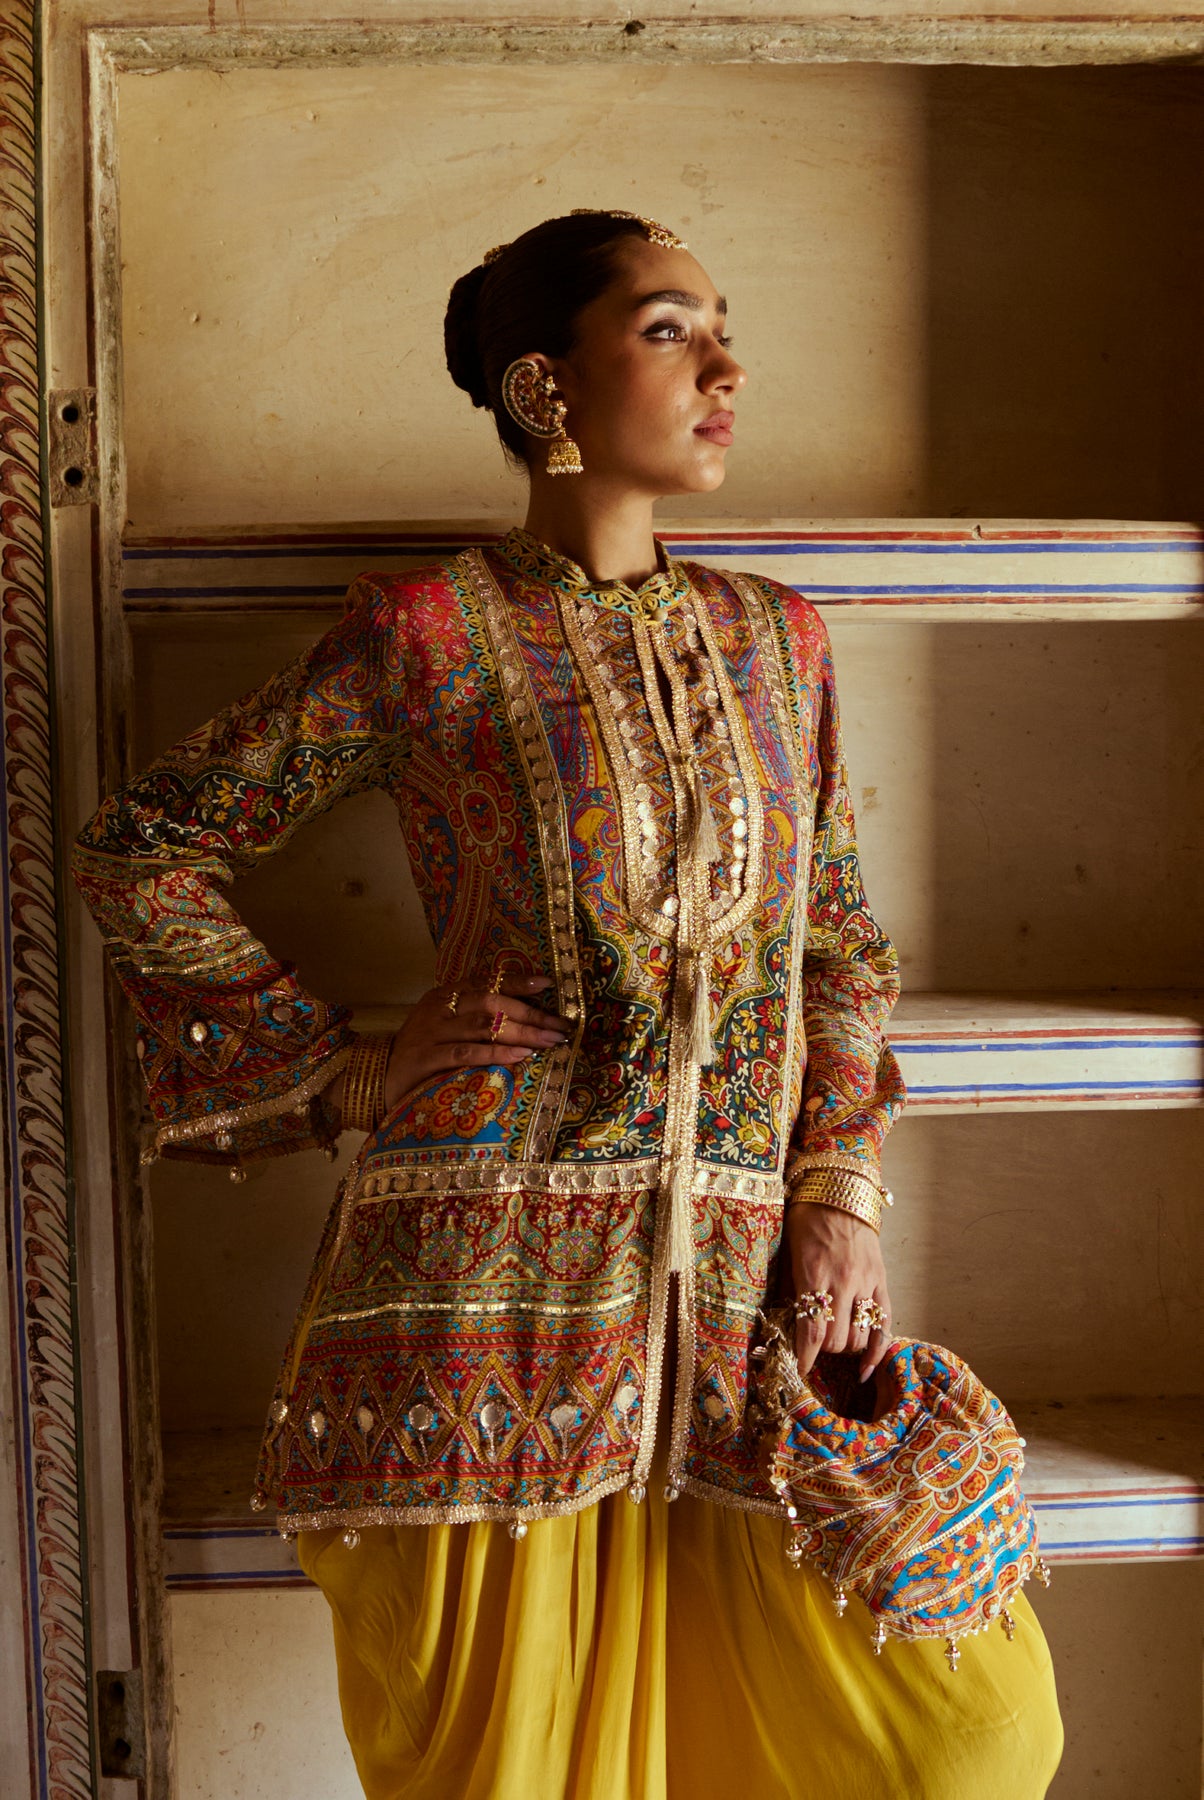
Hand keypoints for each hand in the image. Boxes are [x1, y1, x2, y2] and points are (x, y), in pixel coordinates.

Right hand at [381, 973, 570, 1114]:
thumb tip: (524, 1018)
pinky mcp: (425, 1058)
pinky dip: (495, 1054)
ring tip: (549, 1041)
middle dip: (530, 1014)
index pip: (487, 982)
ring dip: (521, 1033)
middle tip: (560, 1026)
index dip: (518, 981)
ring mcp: (431, 1032)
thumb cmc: (420, 1052)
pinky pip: (466, 1052)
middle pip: (492, 1002)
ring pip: (483, 1026)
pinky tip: (519, 1056)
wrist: (375, 1076)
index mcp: (445, 995)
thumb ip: (473, 1017)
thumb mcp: (444, 1026)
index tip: (548, 984)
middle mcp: (439, 1008)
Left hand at [784, 1202, 892, 1383]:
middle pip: (837, 1340)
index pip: (812, 1332)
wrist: (839, 1190)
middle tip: (813, 1347)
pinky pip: (884, 1324)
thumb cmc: (807, 1218)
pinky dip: (877, 1351)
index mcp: (814, 1274)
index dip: (805, 1359)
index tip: (798, 1373)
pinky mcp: (882, 1281)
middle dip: (823, 1351)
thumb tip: (787, 1325)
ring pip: (860, 1337)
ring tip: (834, 1340)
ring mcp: (866, 1282)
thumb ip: (792, 1288)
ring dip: (845, 1347)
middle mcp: (843, 1282)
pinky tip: (866, 1368)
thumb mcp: (790, 1251)